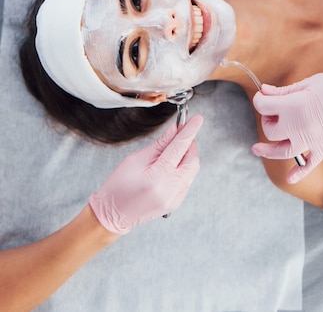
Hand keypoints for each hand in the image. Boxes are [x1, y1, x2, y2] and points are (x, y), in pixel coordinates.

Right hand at [89, 115, 202, 234]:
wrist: (112, 216)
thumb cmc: (117, 188)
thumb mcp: (135, 160)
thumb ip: (159, 145)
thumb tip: (174, 131)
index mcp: (158, 177)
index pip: (179, 148)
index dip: (190, 131)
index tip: (197, 119)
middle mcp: (170, 190)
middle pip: (192, 160)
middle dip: (190, 144)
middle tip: (182, 132)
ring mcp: (174, 199)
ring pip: (192, 171)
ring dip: (188, 156)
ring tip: (175, 148)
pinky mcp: (176, 204)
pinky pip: (187, 181)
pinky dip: (184, 169)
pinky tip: (172, 165)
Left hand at [252, 50, 322, 183]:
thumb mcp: (310, 82)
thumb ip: (285, 91)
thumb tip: (265, 91)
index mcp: (293, 106)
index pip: (263, 106)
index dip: (260, 99)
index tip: (264, 95)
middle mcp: (298, 126)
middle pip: (271, 130)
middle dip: (268, 120)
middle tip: (274, 110)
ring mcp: (312, 140)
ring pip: (282, 151)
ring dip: (268, 151)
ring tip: (257, 149)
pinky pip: (309, 165)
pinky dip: (298, 173)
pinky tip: (290, 178)